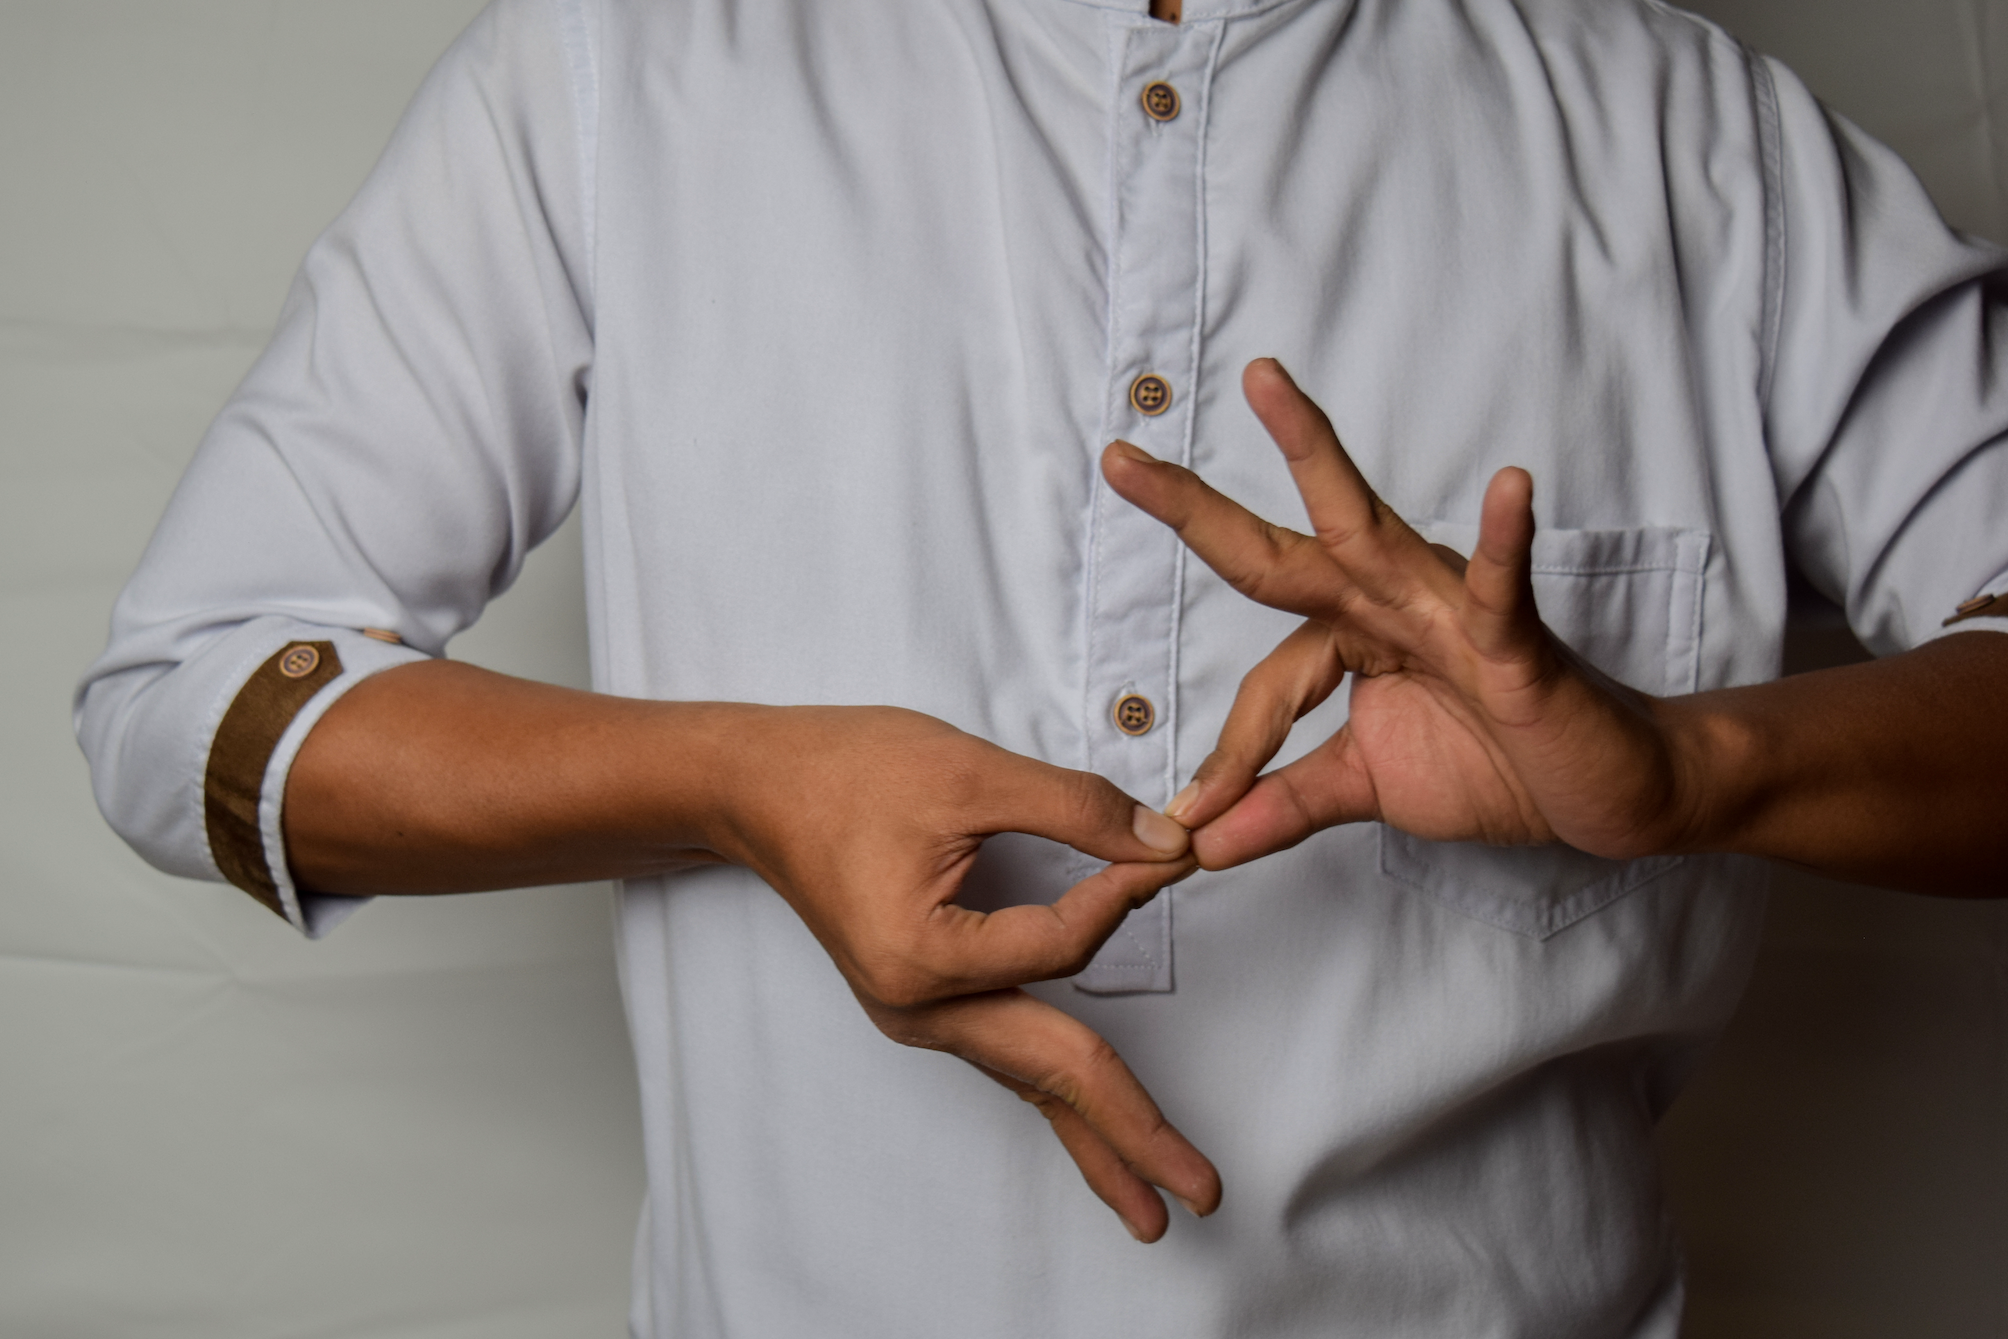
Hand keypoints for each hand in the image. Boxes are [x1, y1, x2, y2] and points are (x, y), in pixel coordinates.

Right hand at [700, 705, 1218, 1240]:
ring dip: (1099, 1136)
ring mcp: (917, 1015)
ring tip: (1157, 1202)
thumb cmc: (848, 771)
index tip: (1171, 851)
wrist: (759, 788)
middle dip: (1131, 1135)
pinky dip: (1058, 1094)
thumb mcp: (969, 773)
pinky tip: (1094, 1133)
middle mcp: (917, 1007)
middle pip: (1049, 1074)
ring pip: (1027, 1082)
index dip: (1124, 895)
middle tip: (1204, 1193)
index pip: (1061, 946)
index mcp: (921, 956)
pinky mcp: (925, 1003)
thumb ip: (1075, 808)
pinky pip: (1005, 1058)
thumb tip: (1164, 844)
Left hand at [1101, 358, 1700, 870]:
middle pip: (1277, 554)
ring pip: (1366, 529)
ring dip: (1311, 454)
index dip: (1231, 755)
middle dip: (1195, 509)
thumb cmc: (1498, 767)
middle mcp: (1388, 605)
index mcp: (1352, 638)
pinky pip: (1501, 588)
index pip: (1265, 686)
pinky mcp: (1517, 641)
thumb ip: (1284, 804)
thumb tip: (1197, 842)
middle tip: (1119, 459)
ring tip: (1265, 386)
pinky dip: (1502, 542)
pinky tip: (1511, 487)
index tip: (1195, 819)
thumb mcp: (1368, 789)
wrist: (1607, 791)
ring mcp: (1449, 612)